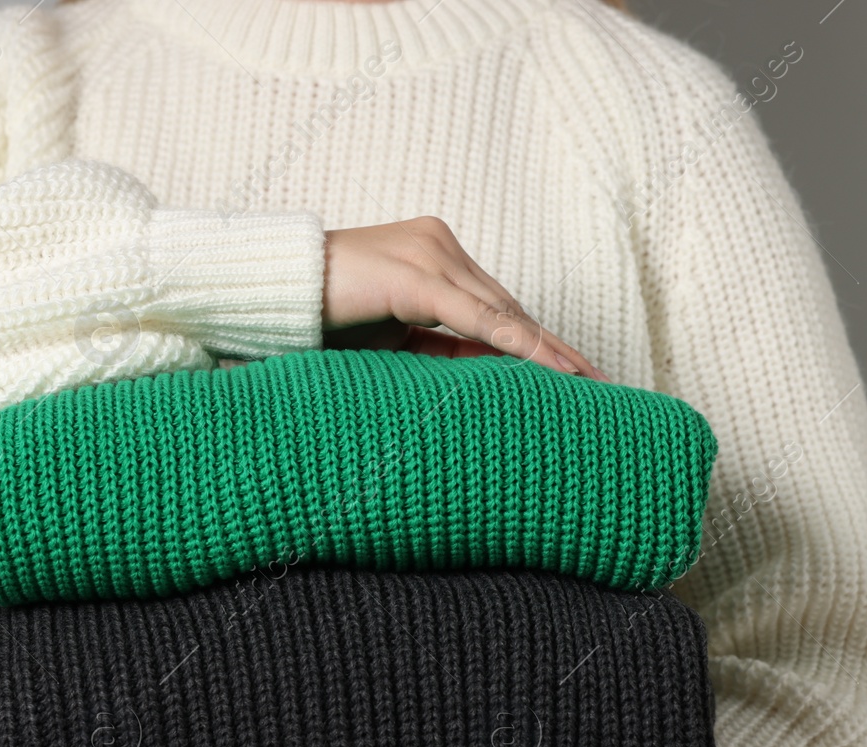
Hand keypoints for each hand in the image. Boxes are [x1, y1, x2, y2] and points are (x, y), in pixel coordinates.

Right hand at [322, 218, 608, 380]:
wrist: (268, 292)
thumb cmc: (320, 319)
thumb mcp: (389, 338)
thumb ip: (434, 349)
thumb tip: (482, 379)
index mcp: (433, 253)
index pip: (495, 304)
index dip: (536, 339)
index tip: (575, 370)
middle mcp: (439, 243)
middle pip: (508, 306)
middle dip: (553, 347)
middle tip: (598, 382)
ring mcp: (431, 253)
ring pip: (502, 313)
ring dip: (547, 351)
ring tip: (586, 383)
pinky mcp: (417, 276)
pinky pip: (479, 320)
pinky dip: (519, 346)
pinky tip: (552, 370)